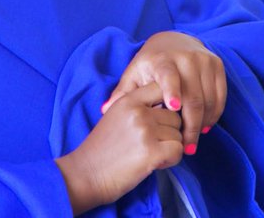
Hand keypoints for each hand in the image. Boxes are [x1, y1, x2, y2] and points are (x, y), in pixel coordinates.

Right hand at [56, 83, 182, 213]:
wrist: (85, 174)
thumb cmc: (101, 149)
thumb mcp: (115, 116)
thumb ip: (137, 108)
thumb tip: (166, 106)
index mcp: (128, 100)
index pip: (161, 88)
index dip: (166, 105)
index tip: (159, 121)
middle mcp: (138, 112)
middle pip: (174, 116)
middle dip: (169, 132)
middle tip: (153, 145)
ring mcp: (145, 131)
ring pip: (178, 134)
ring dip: (170, 147)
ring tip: (152, 155)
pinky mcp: (152, 152)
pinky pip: (179, 151)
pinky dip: (172, 160)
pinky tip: (157, 164)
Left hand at [103, 31, 224, 156]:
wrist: (175, 41)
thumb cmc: (150, 65)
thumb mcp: (134, 75)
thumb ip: (122, 93)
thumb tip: (105, 110)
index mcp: (161, 60)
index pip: (168, 75)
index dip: (171, 90)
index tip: (172, 107)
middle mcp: (185, 57)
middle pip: (193, 96)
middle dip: (191, 125)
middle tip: (187, 148)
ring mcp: (203, 60)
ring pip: (208, 100)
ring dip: (203, 124)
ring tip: (192, 141)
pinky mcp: (217, 65)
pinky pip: (220, 97)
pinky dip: (214, 115)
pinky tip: (204, 127)